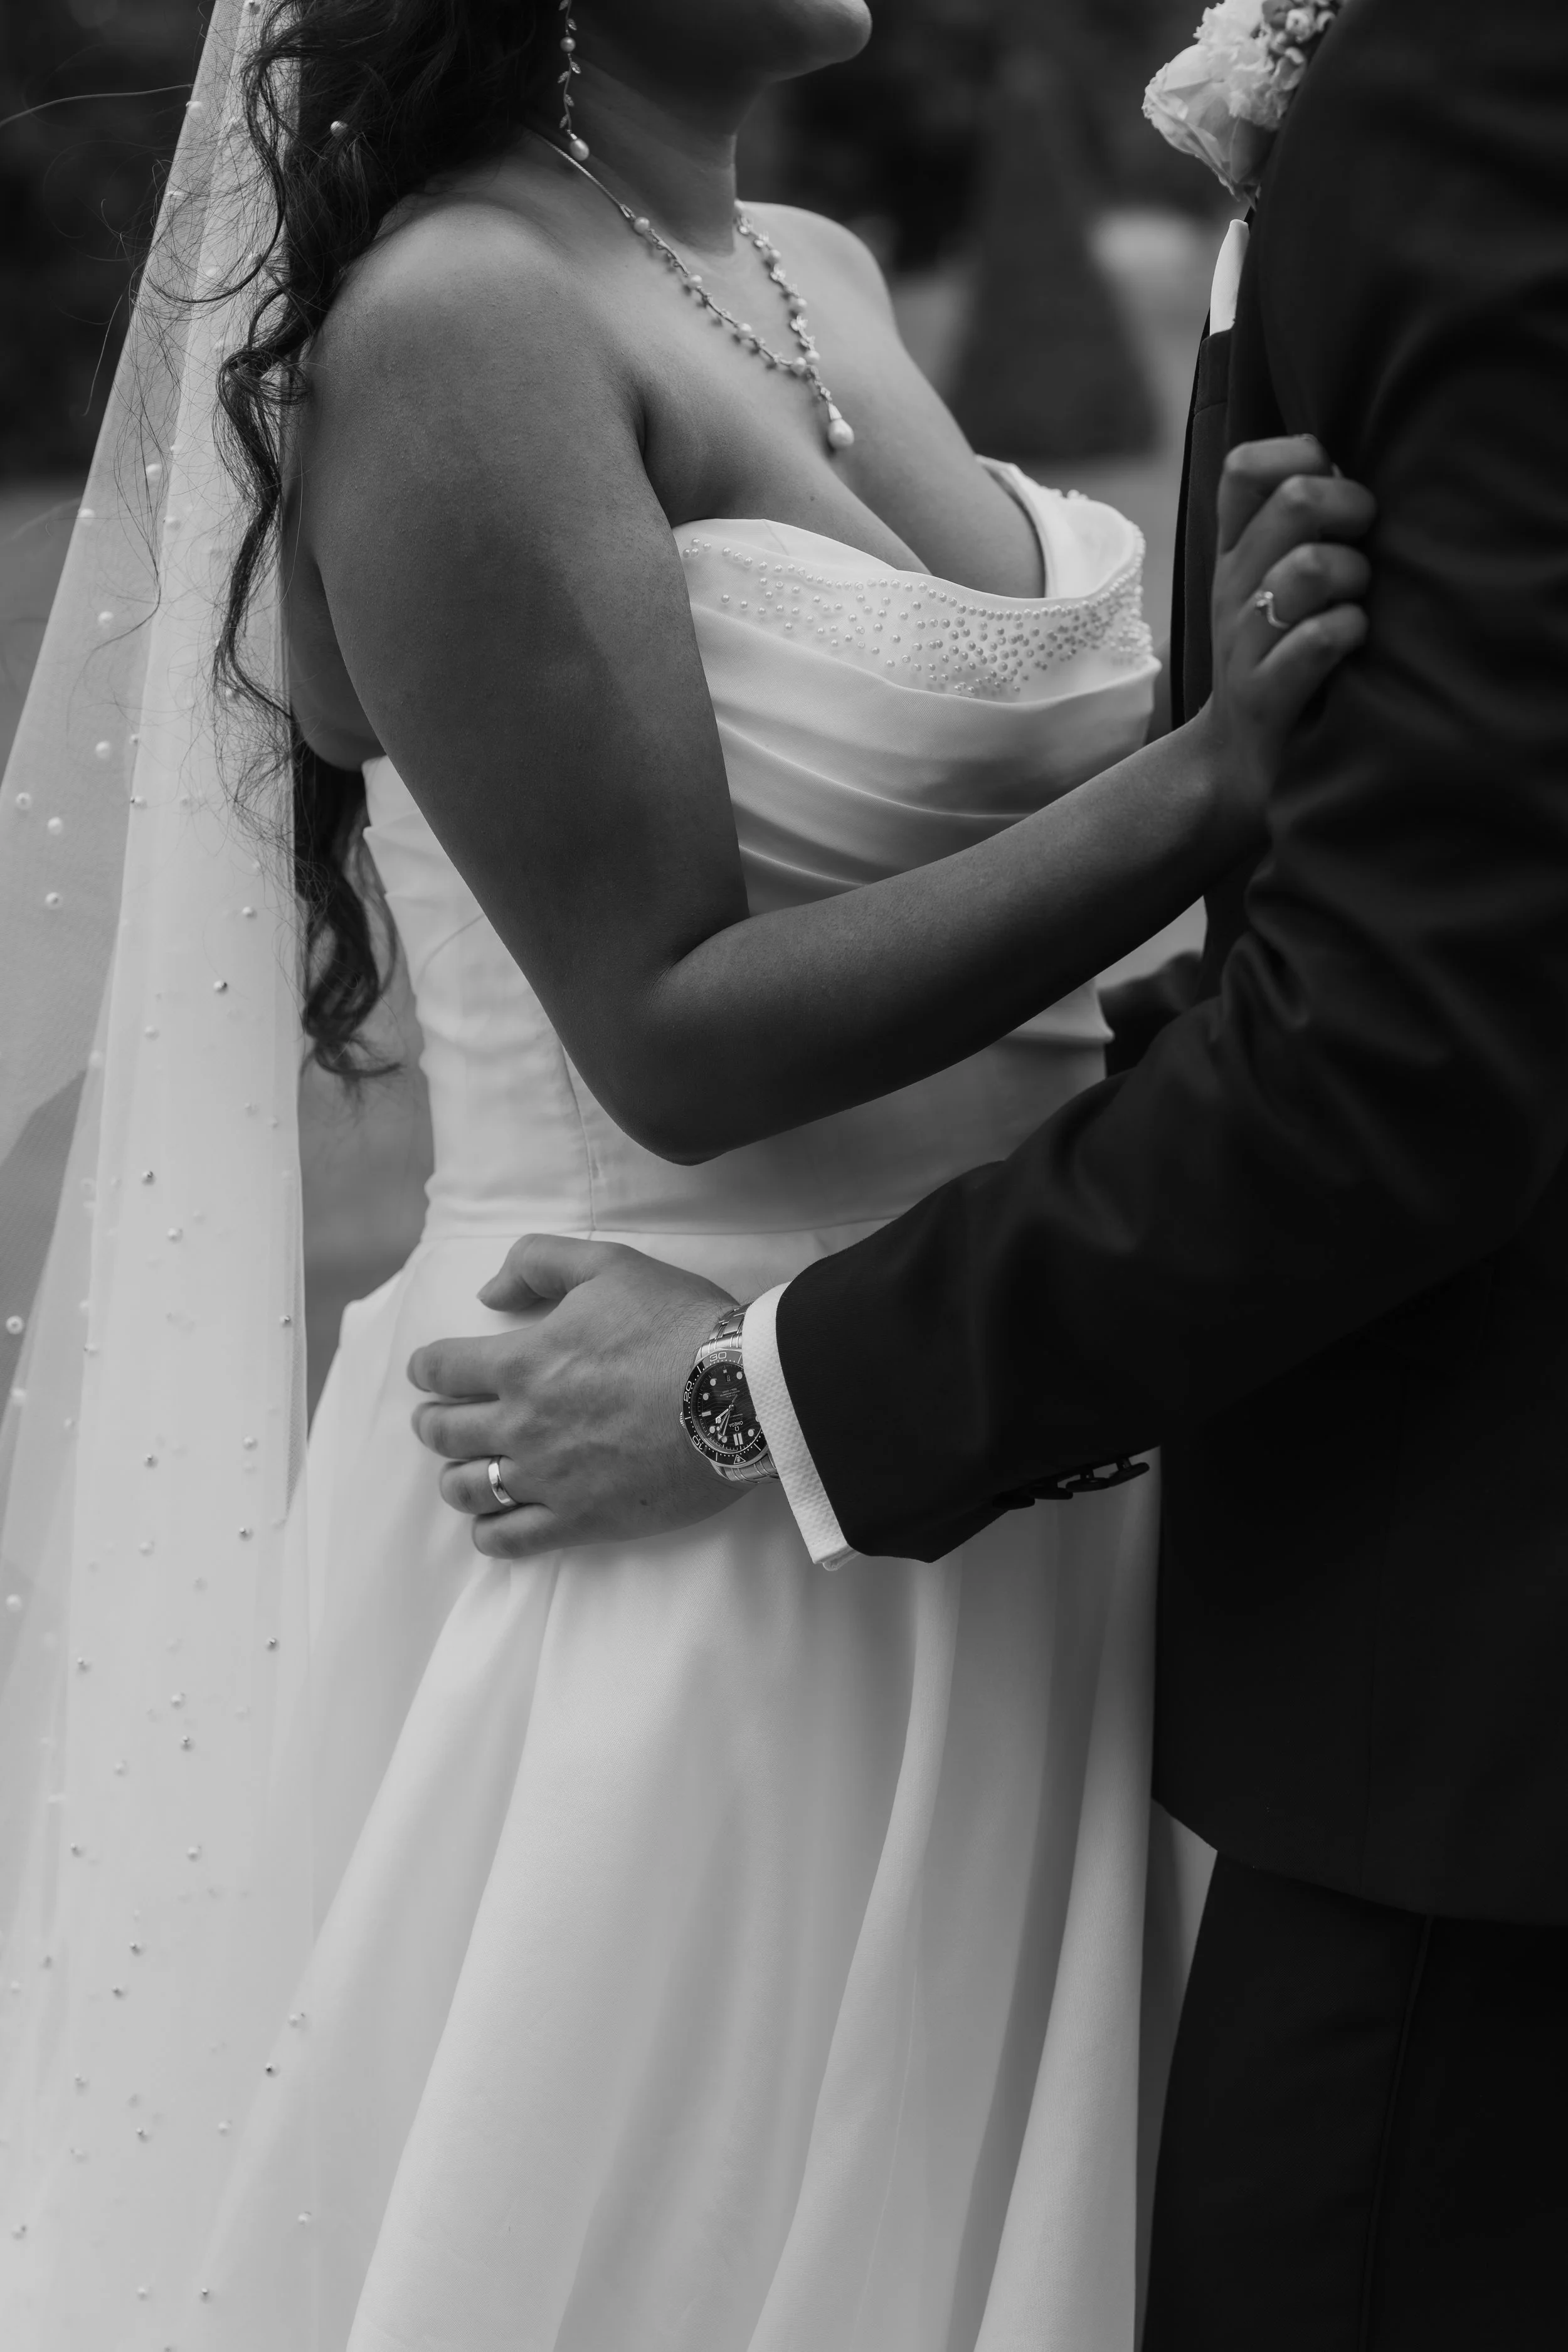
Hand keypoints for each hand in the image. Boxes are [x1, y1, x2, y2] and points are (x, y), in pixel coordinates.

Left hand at [408, 1236, 742, 1557]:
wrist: (738, 1394)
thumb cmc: (678, 1325)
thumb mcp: (609, 1265)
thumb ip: (538, 1262)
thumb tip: (488, 1293)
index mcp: (522, 1361)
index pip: (442, 1369)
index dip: (427, 1369)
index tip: (428, 1372)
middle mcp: (522, 1423)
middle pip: (444, 1432)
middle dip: (432, 1423)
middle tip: (437, 1420)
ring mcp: (549, 1476)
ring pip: (468, 1489)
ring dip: (455, 1477)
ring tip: (462, 1470)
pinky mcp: (581, 1519)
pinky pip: (510, 1539)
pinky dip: (489, 1532)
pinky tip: (492, 1524)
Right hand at [1202, 435, 1375, 851]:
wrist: (1232, 766)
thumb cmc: (1275, 663)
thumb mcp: (1270, 588)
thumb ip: (1297, 531)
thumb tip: (1350, 471)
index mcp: (1233, 556)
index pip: (1244, 468)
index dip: (1298, 455)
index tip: (1333, 485)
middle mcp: (1232, 591)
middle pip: (1294, 502)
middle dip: (1351, 508)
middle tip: (1366, 541)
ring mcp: (1243, 645)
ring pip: (1311, 570)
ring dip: (1355, 577)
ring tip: (1358, 603)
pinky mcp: (1263, 697)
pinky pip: (1317, 642)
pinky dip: (1349, 633)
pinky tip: (1353, 642)